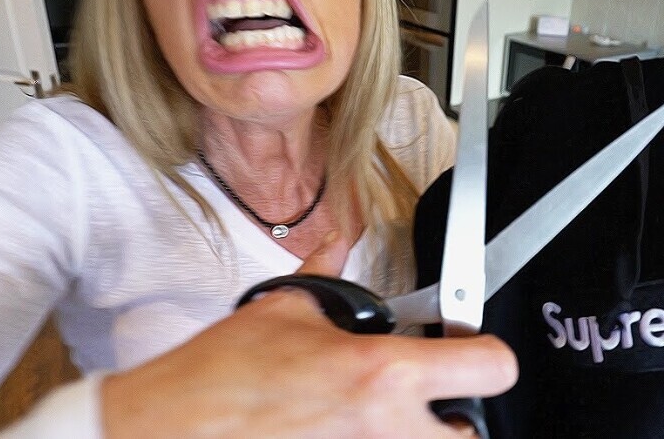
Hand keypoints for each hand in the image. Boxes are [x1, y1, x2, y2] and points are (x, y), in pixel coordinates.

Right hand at [101, 236, 517, 437]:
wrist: (172, 430)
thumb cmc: (219, 379)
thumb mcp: (284, 309)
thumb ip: (326, 275)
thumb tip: (335, 245)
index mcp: (382, 374)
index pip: (491, 367)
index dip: (488, 353)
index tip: (474, 350)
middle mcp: (386, 431)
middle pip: (474, 437)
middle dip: (458, 418)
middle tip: (430, 400)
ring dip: (419, 438)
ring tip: (383, 420)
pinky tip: (341, 430)